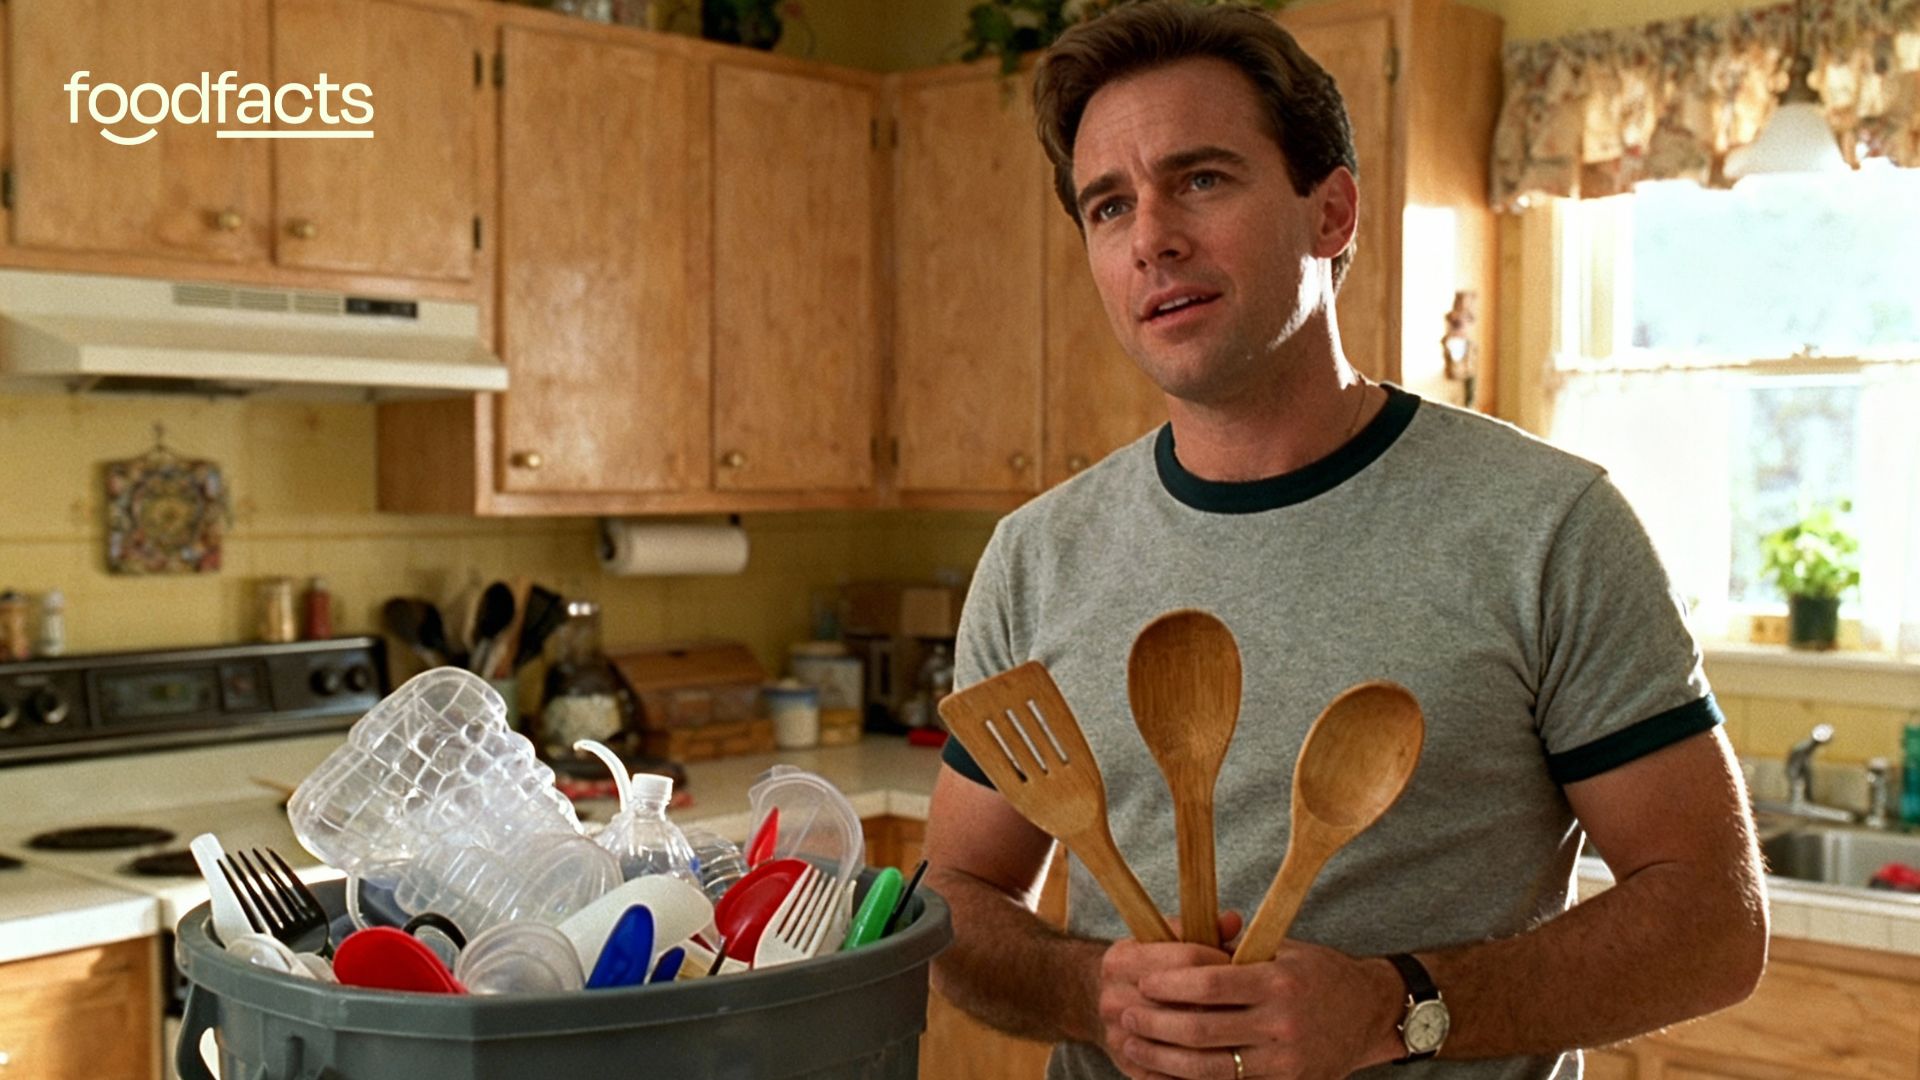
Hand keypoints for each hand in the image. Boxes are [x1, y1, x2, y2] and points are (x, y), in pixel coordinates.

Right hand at [1094, 911, 1240, 1079]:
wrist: (1109, 1004)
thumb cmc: (1148, 967)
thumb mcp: (1165, 941)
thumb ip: (1197, 930)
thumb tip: (1233, 920)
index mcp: (1120, 960)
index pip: (1184, 957)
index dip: (1219, 958)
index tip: (1239, 962)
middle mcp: (1113, 999)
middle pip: (1183, 1003)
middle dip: (1223, 1002)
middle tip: (1250, 1001)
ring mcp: (1118, 1036)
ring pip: (1182, 1043)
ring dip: (1218, 1039)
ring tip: (1244, 1029)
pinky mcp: (1128, 1066)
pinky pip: (1173, 1072)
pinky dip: (1201, 1067)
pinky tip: (1225, 1057)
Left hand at [1106, 934, 1404, 1079]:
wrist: (1370, 1012)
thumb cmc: (1318, 973)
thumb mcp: (1282, 949)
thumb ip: (1234, 947)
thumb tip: (1178, 935)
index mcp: (1277, 981)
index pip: (1210, 983)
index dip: (1170, 984)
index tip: (1143, 981)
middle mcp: (1281, 1023)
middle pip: (1202, 1028)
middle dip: (1156, 1022)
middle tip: (1125, 1013)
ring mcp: (1284, 1061)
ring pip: (1209, 1066)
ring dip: (1164, 1057)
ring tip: (1134, 1043)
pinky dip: (1192, 1079)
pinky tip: (1167, 1070)